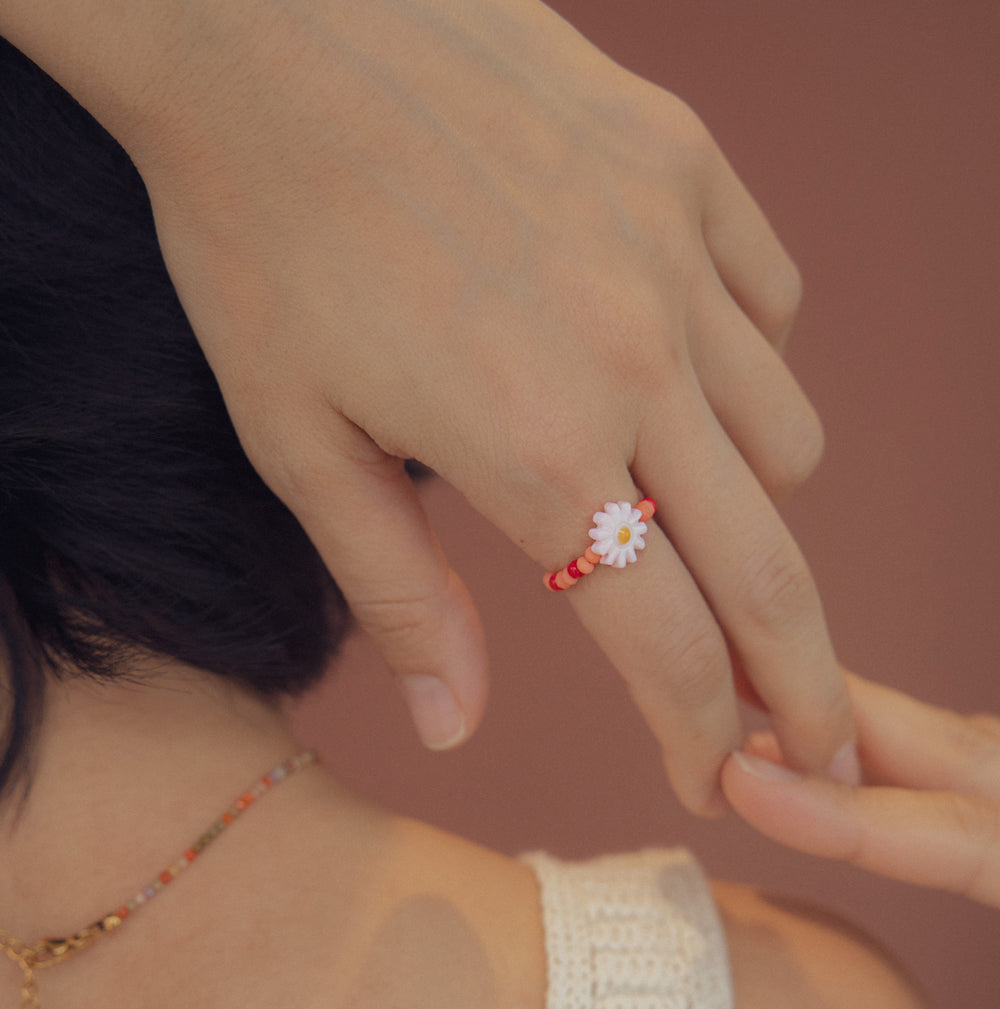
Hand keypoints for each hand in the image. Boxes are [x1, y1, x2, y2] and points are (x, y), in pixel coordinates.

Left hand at [0, 0, 853, 811]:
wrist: (265, 22)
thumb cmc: (262, 238)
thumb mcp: (298, 442)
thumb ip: (400, 594)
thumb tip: (456, 729)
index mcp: (534, 451)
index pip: (665, 644)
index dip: (700, 736)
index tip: (712, 782)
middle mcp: (637, 364)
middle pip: (772, 572)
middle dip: (804, 684)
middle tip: (820, 743)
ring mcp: (678, 258)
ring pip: (790, 445)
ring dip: (758, 517)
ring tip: (695, 527)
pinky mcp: (690, 171)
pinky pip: (776, 311)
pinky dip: (751, 373)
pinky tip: (682, 377)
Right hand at [722, 670, 999, 1008]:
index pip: (958, 836)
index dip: (844, 812)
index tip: (742, 779)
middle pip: (961, 752)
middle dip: (836, 723)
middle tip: (723, 696)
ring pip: (982, 749)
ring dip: (879, 732)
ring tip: (777, 726)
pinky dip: (930, 756)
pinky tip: (881, 762)